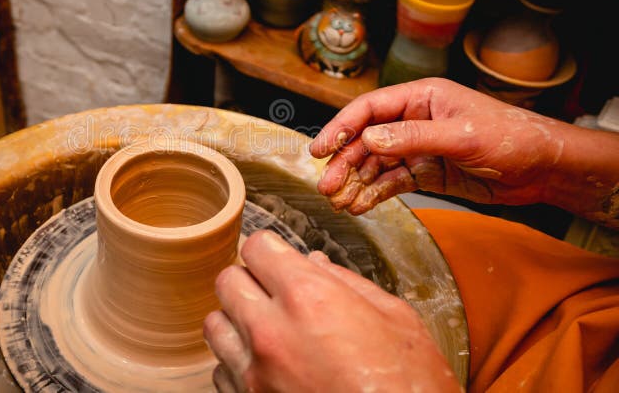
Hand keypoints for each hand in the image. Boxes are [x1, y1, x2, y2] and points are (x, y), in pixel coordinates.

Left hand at [203, 230, 458, 391]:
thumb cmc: (410, 387)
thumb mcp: (397, 321)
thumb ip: (349, 283)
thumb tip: (315, 263)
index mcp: (309, 298)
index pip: (257, 247)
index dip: (270, 250)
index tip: (279, 260)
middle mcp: (271, 332)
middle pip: (227, 281)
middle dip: (249, 280)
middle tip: (274, 293)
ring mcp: (254, 374)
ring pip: (215, 325)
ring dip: (237, 321)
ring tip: (268, 330)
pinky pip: (222, 370)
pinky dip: (238, 364)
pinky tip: (269, 367)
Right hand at [309, 78, 569, 214]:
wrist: (543, 169)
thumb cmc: (511, 138)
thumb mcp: (461, 136)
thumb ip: (413, 137)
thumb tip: (369, 140)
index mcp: (421, 97)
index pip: (369, 109)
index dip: (341, 127)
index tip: (320, 149)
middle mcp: (414, 120)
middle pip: (366, 139)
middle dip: (345, 162)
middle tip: (327, 186)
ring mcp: (418, 147)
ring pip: (375, 164)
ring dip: (356, 181)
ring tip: (339, 201)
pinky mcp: (426, 172)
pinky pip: (392, 182)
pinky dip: (375, 194)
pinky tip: (360, 206)